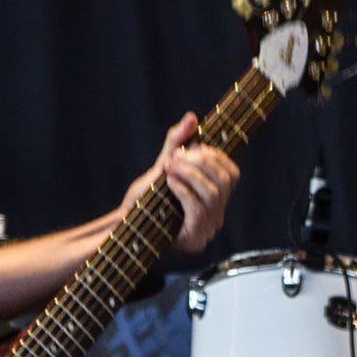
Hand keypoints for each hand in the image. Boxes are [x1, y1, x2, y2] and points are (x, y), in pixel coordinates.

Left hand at [122, 113, 240, 254]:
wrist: (123, 225)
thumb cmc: (144, 199)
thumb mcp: (163, 165)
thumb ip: (177, 142)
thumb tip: (192, 117)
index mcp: (215, 199)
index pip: (232, 174)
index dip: (215, 156)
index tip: (190, 148)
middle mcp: (216, 215)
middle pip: (226, 181)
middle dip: (200, 162)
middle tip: (174, 157)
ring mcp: (207, 229)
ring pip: (214, 194)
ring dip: (190, 174)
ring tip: (169, 168)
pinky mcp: (194, 239)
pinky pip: (199, 209)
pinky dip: (184, 190)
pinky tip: (170, 182)